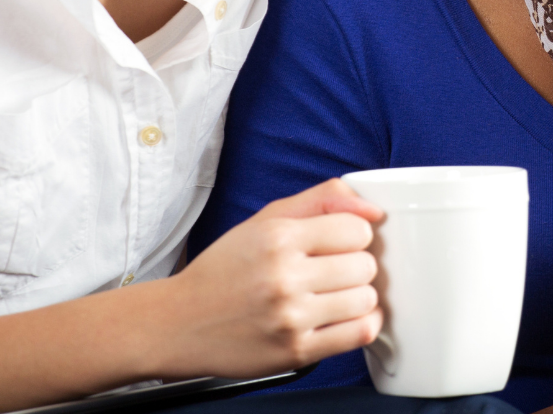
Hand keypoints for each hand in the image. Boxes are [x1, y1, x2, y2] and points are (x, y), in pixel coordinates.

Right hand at [147, 178, 385, 378]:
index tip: (339, 244)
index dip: (354, 236)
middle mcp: (284, 277)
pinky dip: (361, 324)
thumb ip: (322, 201)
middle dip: (356, 266)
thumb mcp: (267, 220)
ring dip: (358, 296)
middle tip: (333, 271)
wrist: (180, 323)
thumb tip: (373, 210)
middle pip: (366, 265)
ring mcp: (290, 317)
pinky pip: (359, 333)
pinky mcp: (296, 351)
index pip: (359, 229)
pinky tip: (343, 317)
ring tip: (333, 295)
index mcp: (278, 237)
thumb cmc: (226, 269)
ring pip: (366, 299)